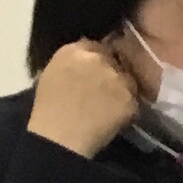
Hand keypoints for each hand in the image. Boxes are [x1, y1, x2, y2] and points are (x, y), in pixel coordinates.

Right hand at [27, 39, 139, 157]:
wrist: (59, 135)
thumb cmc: (48, 109)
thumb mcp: (53, 74)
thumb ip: (72, 63)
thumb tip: (85, 63)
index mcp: (74, 50)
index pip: (95, 47)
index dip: (99, 61)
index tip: (97, 75)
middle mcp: (97, 58)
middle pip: (114, 62)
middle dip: (112, 75)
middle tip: (105, 94)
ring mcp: (116, 77)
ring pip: (127, 81)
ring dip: (122, 92)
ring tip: (109, 109)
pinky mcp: (129, 98)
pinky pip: (134, 102)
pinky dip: (127, 111)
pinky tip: (114, 120)